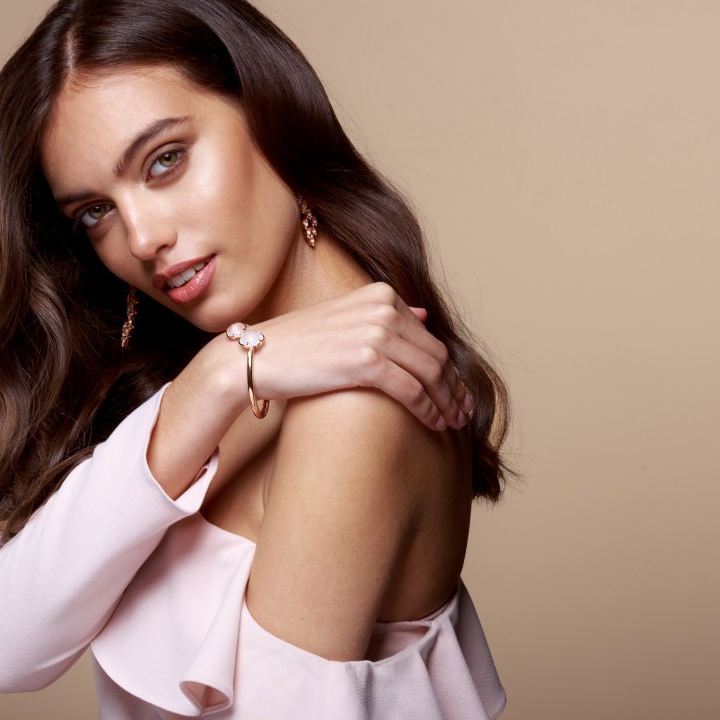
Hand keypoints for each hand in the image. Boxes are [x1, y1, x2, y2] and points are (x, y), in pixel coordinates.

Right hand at [246, 283, 471, 430]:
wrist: (258, 357)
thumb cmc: (299, 344)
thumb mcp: (346, 318)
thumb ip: (385, 314)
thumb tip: (423, 312)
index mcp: (381, 295)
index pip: (427, 335)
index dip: (447, 367)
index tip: (456, 390)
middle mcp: (383, 308)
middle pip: (435, 354)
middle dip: (453, 387)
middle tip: (462, 412)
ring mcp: (375, 332)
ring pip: (430, 373)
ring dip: (446, 402)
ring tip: (452, 423)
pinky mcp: (366, 361)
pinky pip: (412, 390)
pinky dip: (428, 409)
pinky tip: (433, 424)